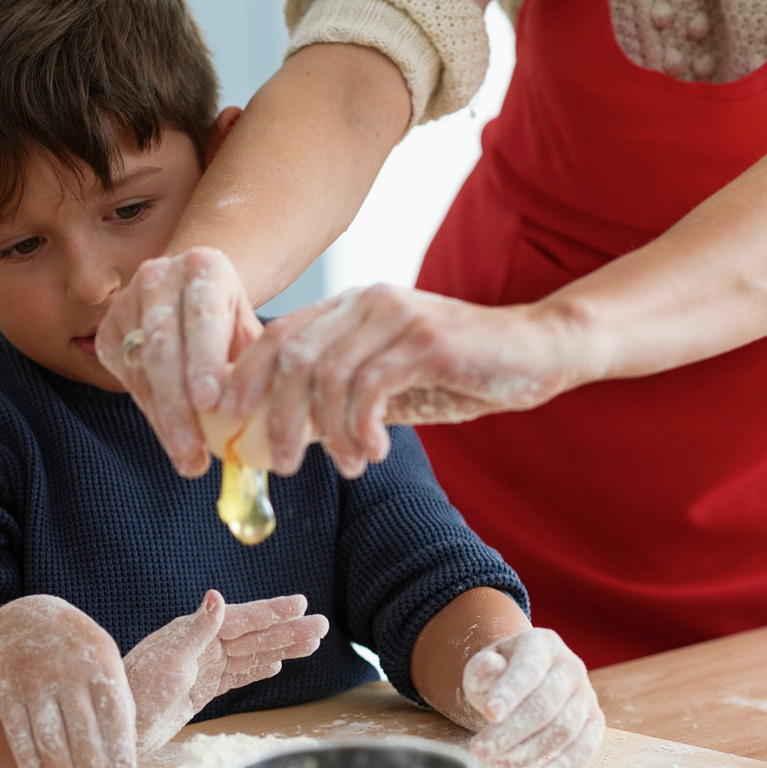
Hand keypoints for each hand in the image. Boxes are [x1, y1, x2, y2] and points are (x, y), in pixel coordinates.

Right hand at [0, 595, 135, 767]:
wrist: (26, 621)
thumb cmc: (78, 654)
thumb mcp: (105, 662)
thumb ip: (119, 702)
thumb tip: (130, 753)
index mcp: (100, 665)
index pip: (114, 715)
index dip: (119, 751)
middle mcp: (67, 673)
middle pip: (82, 732)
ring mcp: (35, 682)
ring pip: (50, 738)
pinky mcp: (7, 693)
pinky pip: (19, 735)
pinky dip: (30, 764)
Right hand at [95, 247, 263, 478]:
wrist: (192, 298)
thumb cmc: (231, 322)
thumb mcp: (250, 332)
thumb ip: (260, 367)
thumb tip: (279, 418)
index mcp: (204, 266)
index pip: (203, 316)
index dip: (205, 360)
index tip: (212, 403)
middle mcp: (159, 276)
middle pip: (164, 345)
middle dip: (178, 403)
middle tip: (193, 449)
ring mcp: (127, 302)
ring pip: (142, 367)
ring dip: (165, 419)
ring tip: (188, 457)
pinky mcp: (108, 330)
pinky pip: (128, 378)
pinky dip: (152, 413)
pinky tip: (173, 441)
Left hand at [124, 591, 329, 754]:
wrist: (120, 727)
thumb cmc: (136, 692)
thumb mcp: (168, 660)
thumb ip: (196, 630)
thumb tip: (217, 596)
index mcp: (193, 632)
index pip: (241, 618)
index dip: (271, 611)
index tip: (300, 604)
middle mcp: (201, 646)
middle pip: (253, 635)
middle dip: (287, 631)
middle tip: (322, 625)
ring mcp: (203, 667)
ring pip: (251, 655)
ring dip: (281, 648)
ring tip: (311, 644)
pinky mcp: (202, 689)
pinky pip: (237, 675)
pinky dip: (258, 669)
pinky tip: (276, 665)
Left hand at [220, 284, 580, 477]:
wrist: (538, 350)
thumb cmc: (462, 370)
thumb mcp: (393, 385)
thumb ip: (344, 399)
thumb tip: (287, 433)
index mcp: (351, 307)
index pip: (277, 336)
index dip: (243, 378)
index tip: (228, 422)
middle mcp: (367, 302)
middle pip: (291, 357)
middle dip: (275, 416)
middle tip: (281, 463)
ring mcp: (397, 316)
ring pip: (327, 376)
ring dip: (327, 432)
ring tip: (345, 466)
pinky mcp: (427, 340)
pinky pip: (370, 387)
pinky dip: (361, 428)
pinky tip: (373, 454)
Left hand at [458, 627, 603, 767]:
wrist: (524, 680)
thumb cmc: (500, 675)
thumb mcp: (483, 666)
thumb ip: (482, 669)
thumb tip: (490, 667)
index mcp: (541, 644)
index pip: (527, 669)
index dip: (509, 693)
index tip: (490, 714)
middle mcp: (570, 666)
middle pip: (544, 705)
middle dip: (510, 732)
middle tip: (481, 752)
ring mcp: (585, 694)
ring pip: (563, 729)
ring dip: (529, 752)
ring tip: (498, 766)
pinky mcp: (595, 720)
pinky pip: (587, 746)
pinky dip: (568, 765)